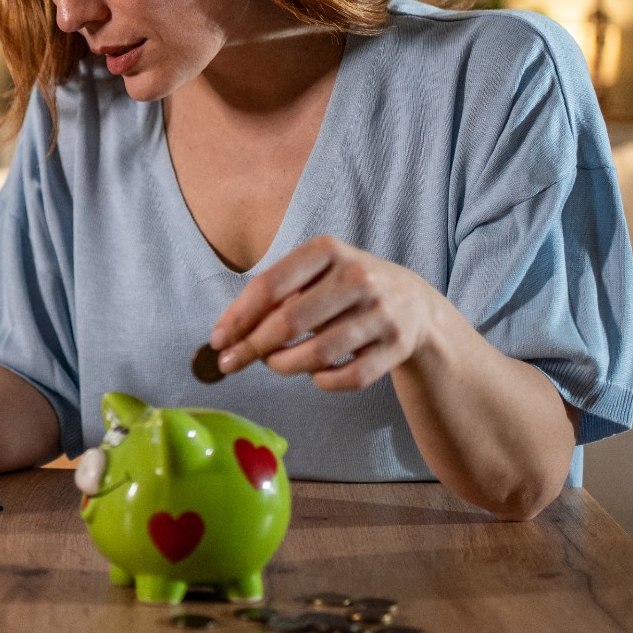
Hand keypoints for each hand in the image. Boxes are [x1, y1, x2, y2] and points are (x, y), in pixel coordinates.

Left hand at [206, 235, 450, 391]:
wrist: (415, 303)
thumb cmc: (344, 289)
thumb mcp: (314, 275)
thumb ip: (273, 296)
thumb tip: (226, 334)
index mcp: (328, 250)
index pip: (270, 285)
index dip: (237, 317)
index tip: (218, 340)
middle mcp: (357, 277)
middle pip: (289, 322)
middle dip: (252, 348)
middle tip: (230, 363)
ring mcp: (381, 312)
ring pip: (318, 354)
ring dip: (285, 366)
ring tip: (274, 365)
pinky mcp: (397, 346)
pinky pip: (350, 377)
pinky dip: (324, 382)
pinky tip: (315, 375)